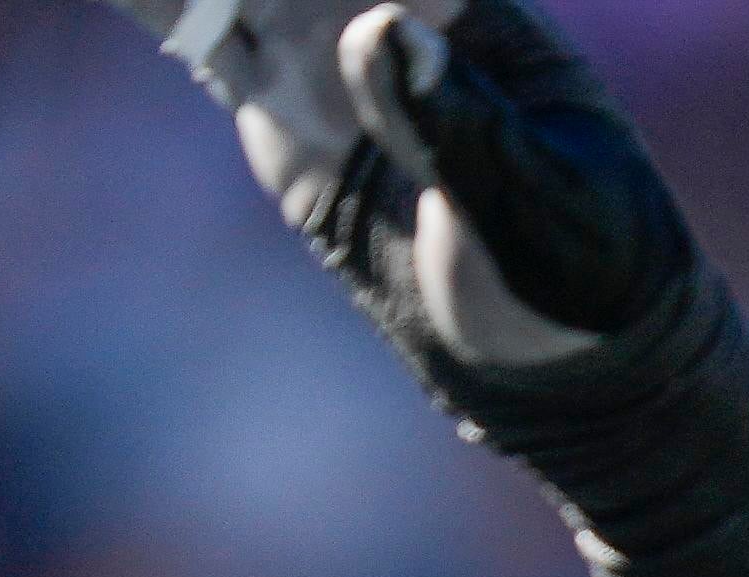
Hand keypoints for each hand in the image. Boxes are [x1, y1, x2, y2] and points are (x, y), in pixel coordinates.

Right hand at [151, 0, 705, 376]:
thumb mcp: (543, 205)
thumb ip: (463, 122)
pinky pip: (208, 40)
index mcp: (470, 5)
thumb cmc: (585, 274)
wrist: (561, 367)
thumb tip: (380, 27)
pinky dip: (163, 7)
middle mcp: (391, 14)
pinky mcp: (281, 121)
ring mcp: (329, 61)